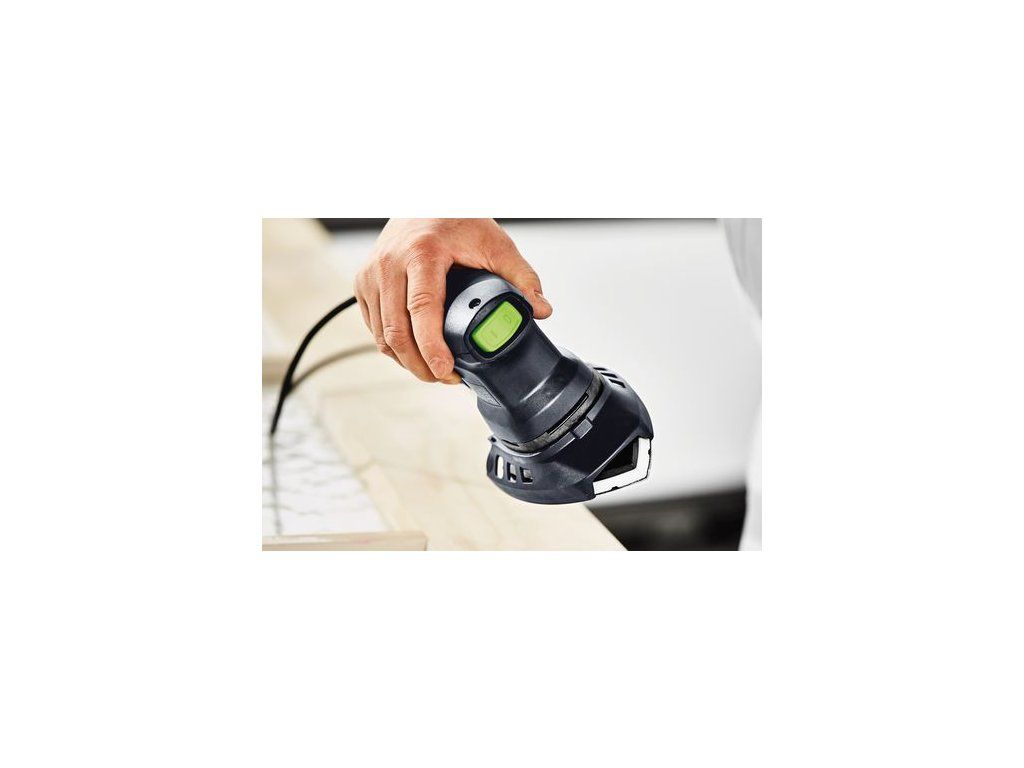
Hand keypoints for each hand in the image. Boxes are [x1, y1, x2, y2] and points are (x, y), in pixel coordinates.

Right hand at [355, 219, 551, 382]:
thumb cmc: (456, 219)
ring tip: (433, 371)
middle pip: (396, 331)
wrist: (423, 200)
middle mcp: (389, 263)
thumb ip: (521, 276)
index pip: (422, 310)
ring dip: (406, 361)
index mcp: (422, 253)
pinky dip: (392, 347)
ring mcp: (371, 274)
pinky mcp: (362, 282)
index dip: (432, 347)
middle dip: (420, 365)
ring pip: (382, 334)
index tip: (447, 371)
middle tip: (445, 379)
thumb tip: (541, 310)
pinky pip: (374, 327)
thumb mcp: (495, 243)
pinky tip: (413, 354)